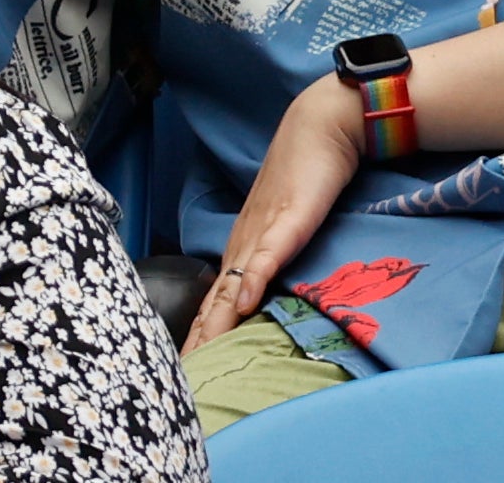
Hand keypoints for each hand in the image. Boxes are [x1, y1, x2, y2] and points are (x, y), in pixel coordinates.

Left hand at [183, 75, 364, 353]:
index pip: (215, 298)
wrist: (320, 126)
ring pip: (231, 286)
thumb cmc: (306, 169)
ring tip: (202, 356)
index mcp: (244, 246)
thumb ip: (275, 249)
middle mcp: (244, 244)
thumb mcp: (288, 219)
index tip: (188, 367)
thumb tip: (264, 283)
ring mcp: (262, 232)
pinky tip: (244, 305)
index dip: (200, 332)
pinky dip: (253, 282)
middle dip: (199, 340)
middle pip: (214, 301)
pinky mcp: (288, 220)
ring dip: (213, 324)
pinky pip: (268, 256)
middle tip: (183, 377)